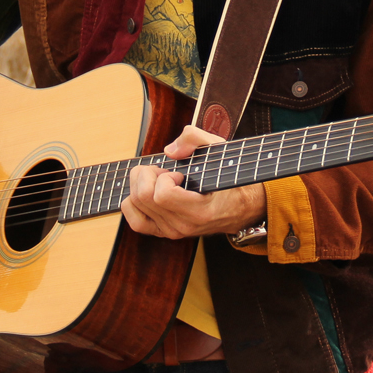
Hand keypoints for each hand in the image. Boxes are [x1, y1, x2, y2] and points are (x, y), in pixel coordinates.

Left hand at [121, 125, 265, 240]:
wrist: (239, 207)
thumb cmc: (229, 178)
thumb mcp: (220, 150)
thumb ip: (196, 139)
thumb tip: (169, 151)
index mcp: (199, 212)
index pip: (162, 195)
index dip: (164, 177)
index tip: (178, 173)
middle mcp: (182, 226)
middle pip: (142, 197)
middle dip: (147, 175)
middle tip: (164, 170)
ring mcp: (171, 232)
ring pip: (134, 205)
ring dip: (140, 184)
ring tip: (158, 179)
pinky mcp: (163, 232)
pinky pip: (134, 220)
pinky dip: (133, 202)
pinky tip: (148, 190)